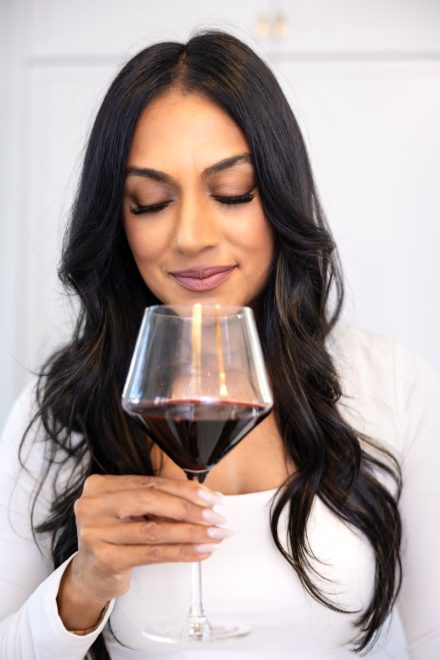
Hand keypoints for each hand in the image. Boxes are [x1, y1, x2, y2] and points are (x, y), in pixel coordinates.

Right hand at [57, 474, 229, 629]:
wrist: (90, 575)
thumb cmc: (115, 538)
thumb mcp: (132, 513)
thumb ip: (160, 502)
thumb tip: (205, 501)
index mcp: (101, 486)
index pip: (151, 482)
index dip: (185, 489)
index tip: (211, 497)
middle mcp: (93, 505)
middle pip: (151, 500)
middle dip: (190, 509)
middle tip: (216, 517)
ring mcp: (96, 532)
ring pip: (154, 530)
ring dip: (191, 533)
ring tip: (214, 536)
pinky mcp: (104, 559)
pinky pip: (152, 554)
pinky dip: (181, 552)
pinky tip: (199, 551)